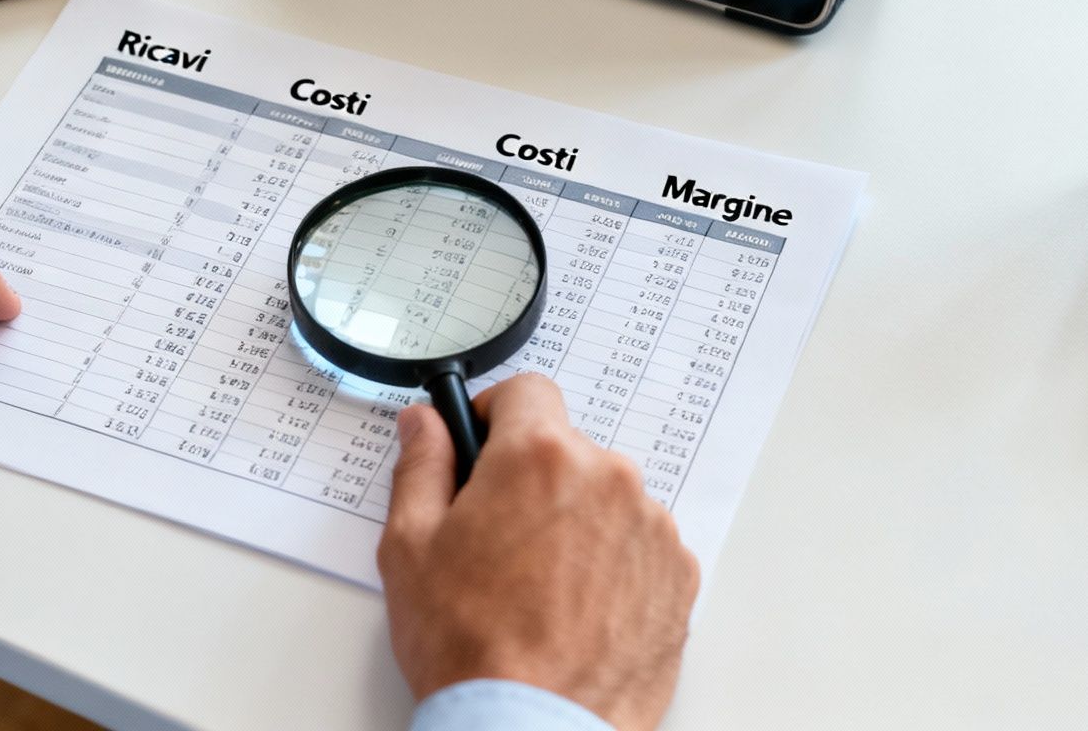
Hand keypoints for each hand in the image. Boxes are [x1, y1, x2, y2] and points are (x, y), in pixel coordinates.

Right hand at [378, 374, 698, 730]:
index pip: (527, 390)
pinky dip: (609, 563)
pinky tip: (572, 607)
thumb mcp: (410, 545)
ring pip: (603, 498)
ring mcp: (651, 530)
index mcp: (540, 457)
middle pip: (565, 449)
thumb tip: (423, 424)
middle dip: (530, 479)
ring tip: (535, 585)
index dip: (494, 415)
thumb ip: (420, 465)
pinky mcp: (677, 578)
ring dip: (573, 521)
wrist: (532, 728)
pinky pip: (637, 545)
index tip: (480, 448)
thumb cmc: (471, 645)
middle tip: (494, 537)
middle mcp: (608, 480)